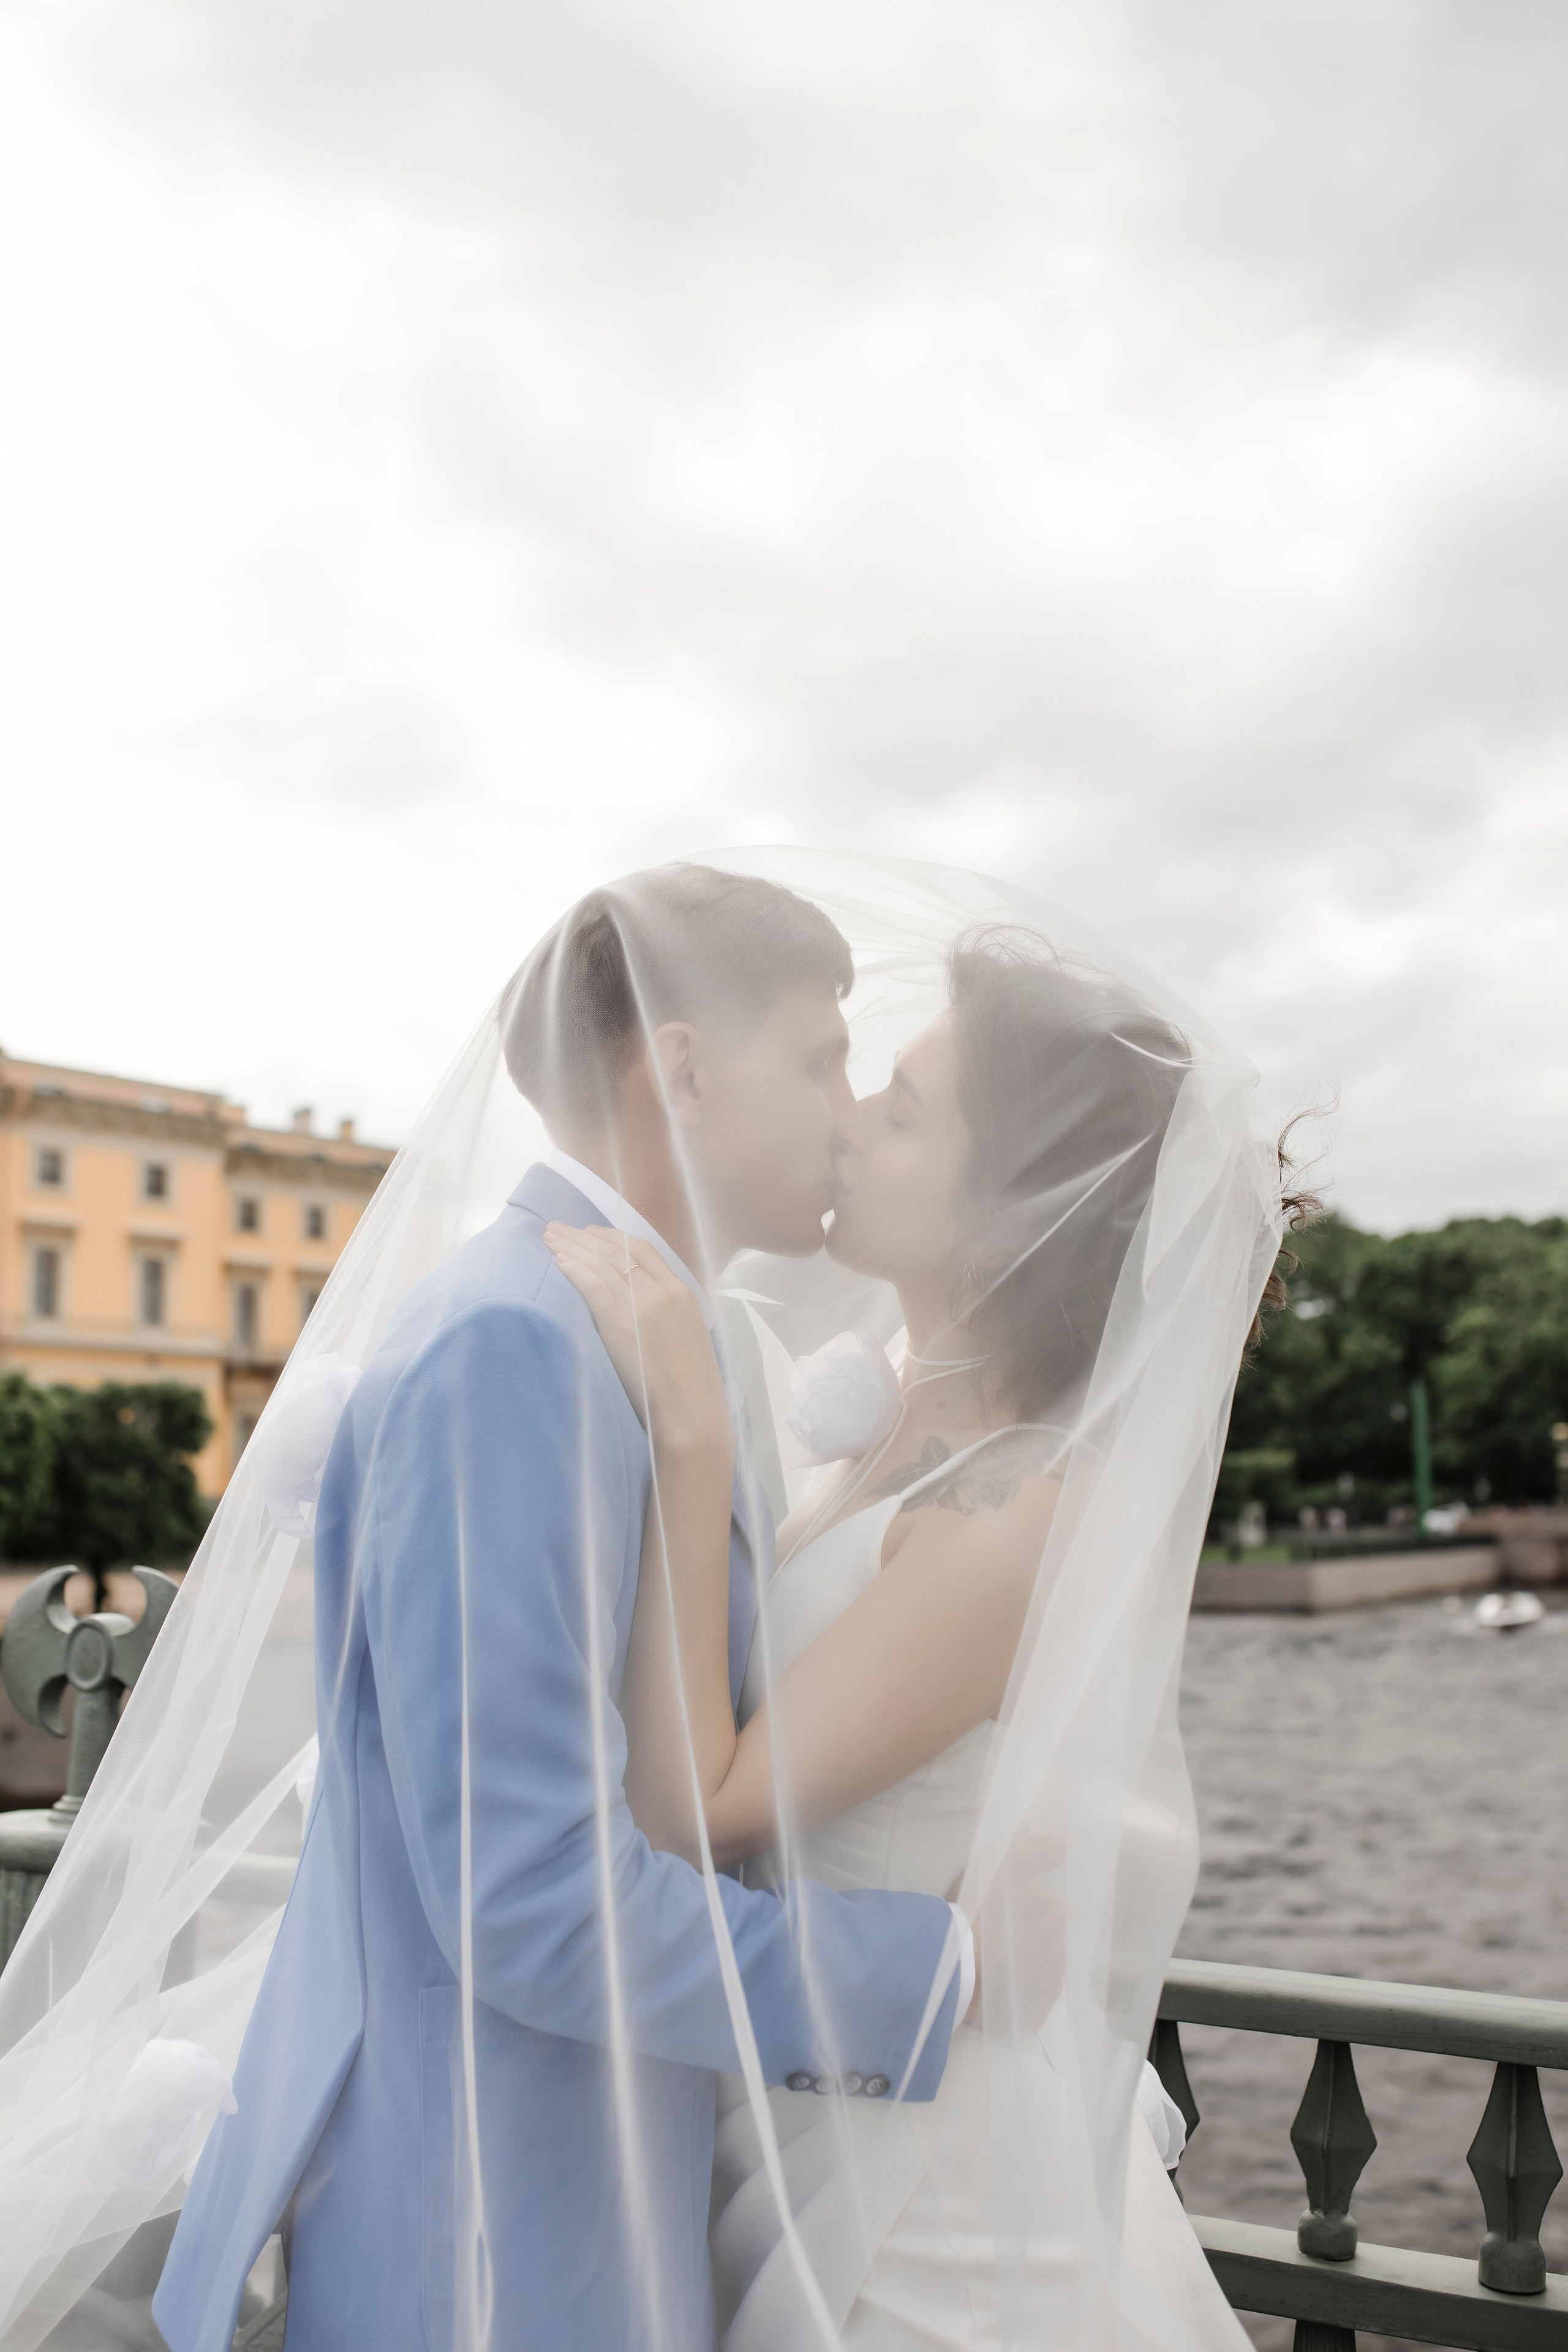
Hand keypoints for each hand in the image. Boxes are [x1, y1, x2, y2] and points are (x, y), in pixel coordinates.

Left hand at [543, 1225, 734, 1467]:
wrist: (693, 1415)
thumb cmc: (691, 1388)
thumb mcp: (687, 1337)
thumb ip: (667, 1314)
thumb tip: (641, 1307)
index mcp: (683, 1292)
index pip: (642, 1250)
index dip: (612, 1238)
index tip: (589, 1233)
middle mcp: (664, 1292)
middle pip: (617, 1251)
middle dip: (584, 1236)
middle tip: (558, 1228)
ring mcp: (643, 1307)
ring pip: (602, 1264)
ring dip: (572, 1248)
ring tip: (549, 1238)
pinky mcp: (622, 1326)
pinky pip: (594, 1286)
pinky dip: (575, 1270)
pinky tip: (558, 1262)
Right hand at [966, 1830, 1066, 2034]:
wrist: (956, 1972)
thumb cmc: (977, 1913)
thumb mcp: (1001, 1865)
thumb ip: (1034, 1851)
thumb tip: (1063, 1842)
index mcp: (1054, 1916)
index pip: (1042, 1905)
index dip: (1017, 1906)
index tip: (994, 1911)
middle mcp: (1059, 1952)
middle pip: (1040, 1938)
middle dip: (1021, 1937)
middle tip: (990, 1937)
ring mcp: (1047, 1987)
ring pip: (1035, 1969)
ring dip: (1020, 1966)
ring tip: (989, 1965)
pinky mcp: (1034, 2015)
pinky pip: (1028, 1999)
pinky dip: (1015, 1994)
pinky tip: (994, 1988)